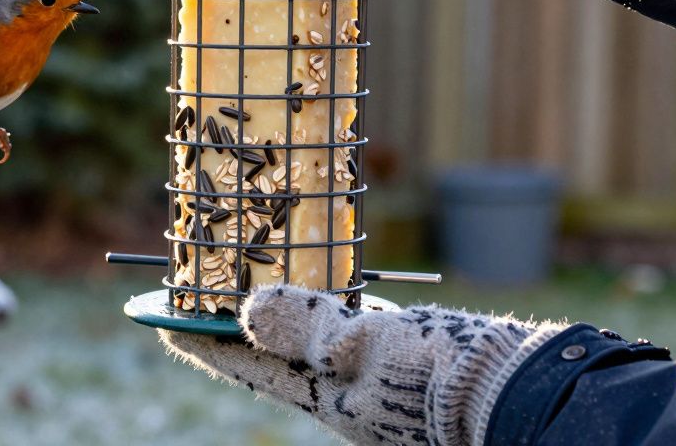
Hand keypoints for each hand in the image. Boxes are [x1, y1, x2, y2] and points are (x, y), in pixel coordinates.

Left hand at [161, 285, 562, 445]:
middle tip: (202, 290)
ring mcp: (371, 379)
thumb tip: (247, 308)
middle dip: (232, 321)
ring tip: (252, 280)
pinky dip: (325, 307)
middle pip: (267, 350)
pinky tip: (328, 287)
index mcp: (318, 393)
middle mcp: (337, 390)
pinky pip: (346, 331)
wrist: (520, 395)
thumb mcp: (366, 345)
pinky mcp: (403, 363)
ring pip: (307, 339)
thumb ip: (305, 325)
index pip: (238, 360)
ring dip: (277, 311)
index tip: (155, 311)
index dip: (195, 333)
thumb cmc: (442, 374)